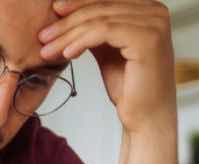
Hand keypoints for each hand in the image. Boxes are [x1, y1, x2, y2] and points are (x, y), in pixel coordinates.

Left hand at [38, 0, 176, 133]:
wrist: (146, 117)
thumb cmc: (129, 87)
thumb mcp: (108, 50)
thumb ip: (96, 30)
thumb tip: (68, 15)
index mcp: (149, 8)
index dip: (77, 4)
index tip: (52, 13)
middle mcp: (156, 11)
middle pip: (101, 7)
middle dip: (67, 21)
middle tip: (43, 36)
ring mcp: (154, 23)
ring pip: (99, 20)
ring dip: (68, 35)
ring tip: (47, 49)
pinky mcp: (147, 39)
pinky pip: (104, 32)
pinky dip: (81, 41)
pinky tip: (66, 54)